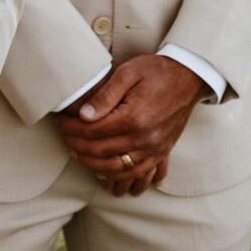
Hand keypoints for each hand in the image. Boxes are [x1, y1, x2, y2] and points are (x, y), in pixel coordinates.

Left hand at [52, 54, 204, 196]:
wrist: (189, 77)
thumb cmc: (157, 71)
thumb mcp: (127, 73)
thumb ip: (104, 95)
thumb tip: (83, 115)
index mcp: (134, 118)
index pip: (93, 132)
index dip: (72, 129)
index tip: (61, 123)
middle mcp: (145, 139)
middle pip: (101, 153)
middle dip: (77, 147)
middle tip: (65, 139)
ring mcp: (156, 149)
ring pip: (119, 170)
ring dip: (95, 167)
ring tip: (79, 156)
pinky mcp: (163, 152)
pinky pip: (141, 174)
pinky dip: (123, 179)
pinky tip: (109, 177)